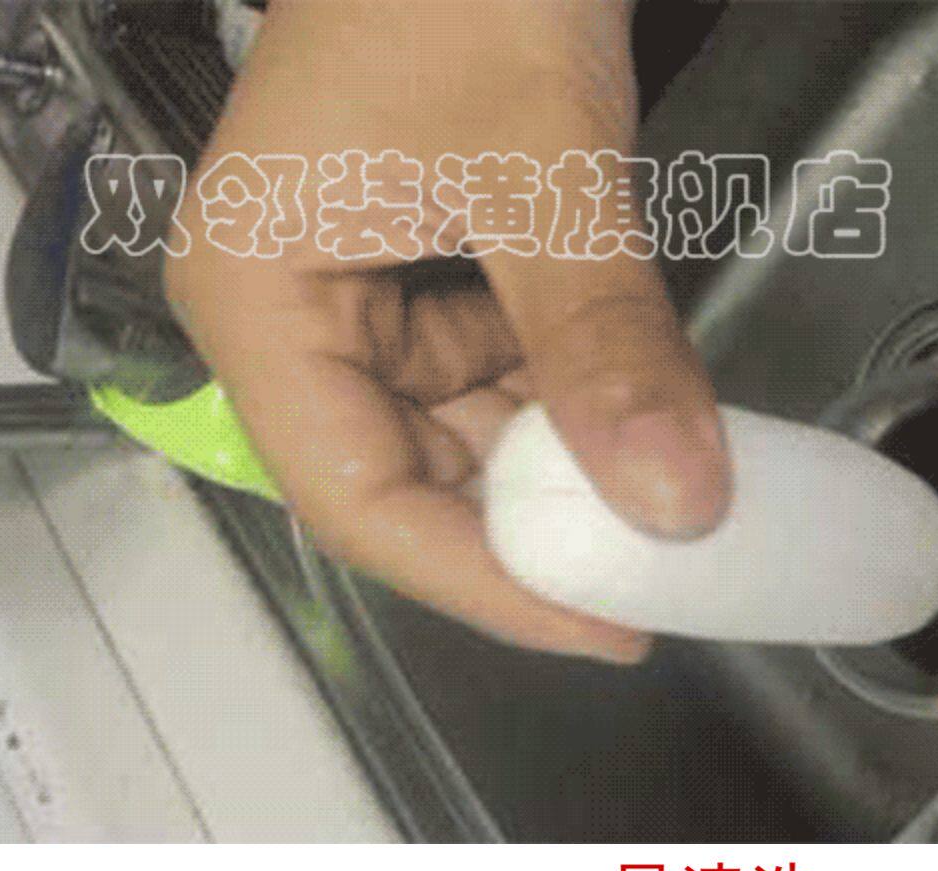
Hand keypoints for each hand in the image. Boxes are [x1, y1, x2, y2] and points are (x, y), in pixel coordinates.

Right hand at [166, 0, 729, 662]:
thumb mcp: (546, 179)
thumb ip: (605, 344)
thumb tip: (679, 503)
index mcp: (258, 300)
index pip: (358, 497)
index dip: (482, 581)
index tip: (603, 624)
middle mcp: (294, 317)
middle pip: (410, 478)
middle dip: (538, 528)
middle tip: (657, 577)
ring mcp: (361, 298)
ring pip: (463, 435)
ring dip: (567, 468)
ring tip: (671, 505)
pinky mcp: (426, 276)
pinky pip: (497, 375)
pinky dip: (571, 402)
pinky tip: (646, 422)